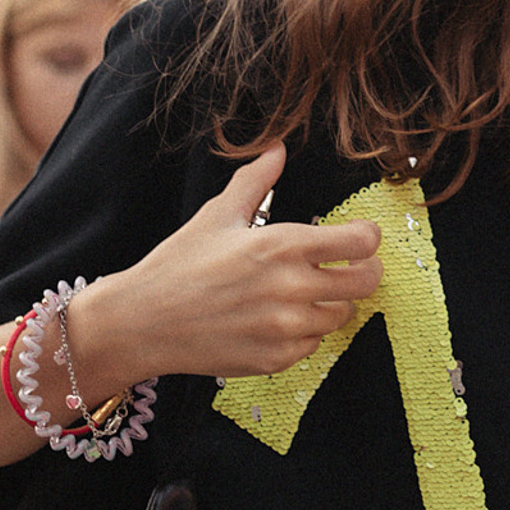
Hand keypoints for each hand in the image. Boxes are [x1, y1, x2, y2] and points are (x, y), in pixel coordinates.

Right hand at [75, 144, 383, 388]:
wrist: (143, 322)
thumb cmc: (178, 265)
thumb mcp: (217, 215)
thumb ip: (255, 182)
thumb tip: (277, 150)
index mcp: (282, 246)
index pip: (360, 243)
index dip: (366, 237)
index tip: (359, 236)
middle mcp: (292, 289)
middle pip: (365, 282)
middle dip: (364, 271)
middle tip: (350, 266)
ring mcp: (286, 329)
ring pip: (340, 315)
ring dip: (331, 302)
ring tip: (305, 292)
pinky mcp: (276, 359)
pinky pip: (313, 344)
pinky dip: (304, 332)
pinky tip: (279, 319)